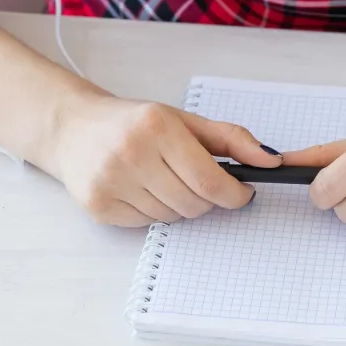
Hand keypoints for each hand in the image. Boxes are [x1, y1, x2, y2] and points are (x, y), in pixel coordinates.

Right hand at [49, 89, 283, 225]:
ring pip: (172, 217)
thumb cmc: (135, 122)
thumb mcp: (183, 119)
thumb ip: (230, 138)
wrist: (74, 128)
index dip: (234, 194)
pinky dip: (155, 212)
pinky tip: (143, 189)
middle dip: (207, 199)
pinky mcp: (98, 207)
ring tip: (165, 179)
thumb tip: (271, 160)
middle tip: (201, 182)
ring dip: (180, 205)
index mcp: (157, 126)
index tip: (244, 193)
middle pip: (193, 202)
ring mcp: (111, 182)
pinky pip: (147, 225)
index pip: (208, 178)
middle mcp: (131, 153)